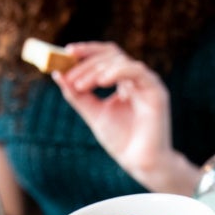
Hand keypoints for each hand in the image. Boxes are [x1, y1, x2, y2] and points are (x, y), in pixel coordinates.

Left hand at [53, 42, 186, 189]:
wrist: (141, 163)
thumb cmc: (121, 140)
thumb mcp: (94, 114)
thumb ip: (78, 95)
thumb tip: (58, 74)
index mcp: (124, 82)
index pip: (105, 56)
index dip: (87, 51)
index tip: (66, 52)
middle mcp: (136, 79)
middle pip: (111, 55)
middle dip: (87, 62)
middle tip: (69, 75)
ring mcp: (147, 83)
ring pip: (120, 61)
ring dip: (96, 70)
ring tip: (80, 86)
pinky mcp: (156, 91)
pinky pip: (136, 71)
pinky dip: (116, 72)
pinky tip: (101, 82)